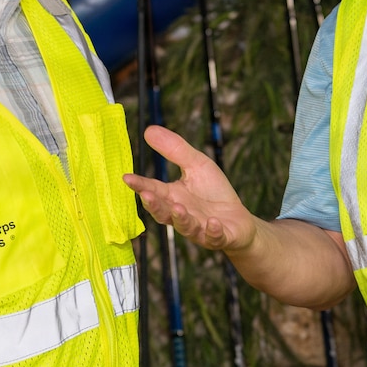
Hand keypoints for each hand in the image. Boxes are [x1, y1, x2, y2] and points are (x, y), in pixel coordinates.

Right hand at [124, 126, 257, 252]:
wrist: (239, 219)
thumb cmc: (214, 192)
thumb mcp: (196, 165)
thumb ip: (174, 150)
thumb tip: (148, 130)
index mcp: (173, 197)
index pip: (153, 190)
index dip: (140, 185)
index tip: (127, 177)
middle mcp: (182, 215)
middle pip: (163, 212)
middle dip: (155, 205)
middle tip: (146, 195)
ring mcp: (199, 228)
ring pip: (186, 227)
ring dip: (181, 218)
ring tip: (178, 208)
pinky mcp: (219, 237)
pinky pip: (215, 237)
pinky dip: (213, 232)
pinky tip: (213, 223)